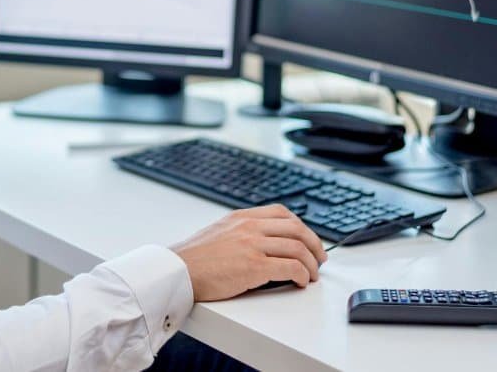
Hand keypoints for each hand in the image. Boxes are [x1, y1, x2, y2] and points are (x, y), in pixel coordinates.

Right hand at [170, 204, 327, 301]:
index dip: (302, 227)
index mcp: (241, 217)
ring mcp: (252, 245)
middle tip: (320, 258)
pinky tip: (300, 282)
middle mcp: (249, 227)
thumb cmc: (193, 259)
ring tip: (312, 275)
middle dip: (314, 244)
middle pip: (296, 228)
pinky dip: (302, 275)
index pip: (282, 213)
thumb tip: (260, 243)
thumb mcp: (218, 233)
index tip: (307, 239)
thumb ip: (240, 232)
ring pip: (298, 248)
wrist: (176, 271)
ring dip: (312, 263)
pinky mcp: (254, 267)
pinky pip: (291, 267)